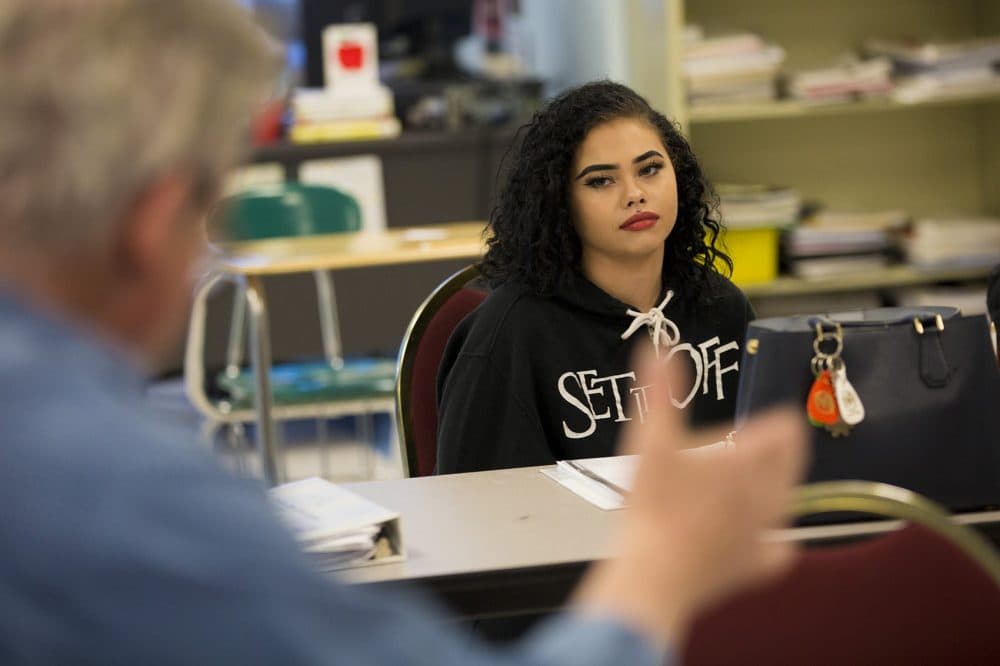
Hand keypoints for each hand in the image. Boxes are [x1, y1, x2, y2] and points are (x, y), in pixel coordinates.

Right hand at [574, 344, 806, 648]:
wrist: (654, 574)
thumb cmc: (652, 508)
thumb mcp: (650, 441)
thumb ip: (660, 391)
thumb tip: (661, 346)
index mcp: (746, 462)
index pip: (785, 430)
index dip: (780, 418)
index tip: (774, 415)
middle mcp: (765, 496)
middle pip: (792, 463)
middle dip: (784, 449)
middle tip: (770, 442)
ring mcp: (765, 534)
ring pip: (789, 502)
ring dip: (781, 487)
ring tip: (761, 481)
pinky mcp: (758, 567)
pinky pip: (778, 548)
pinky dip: (773, 538)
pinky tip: (759, 534)